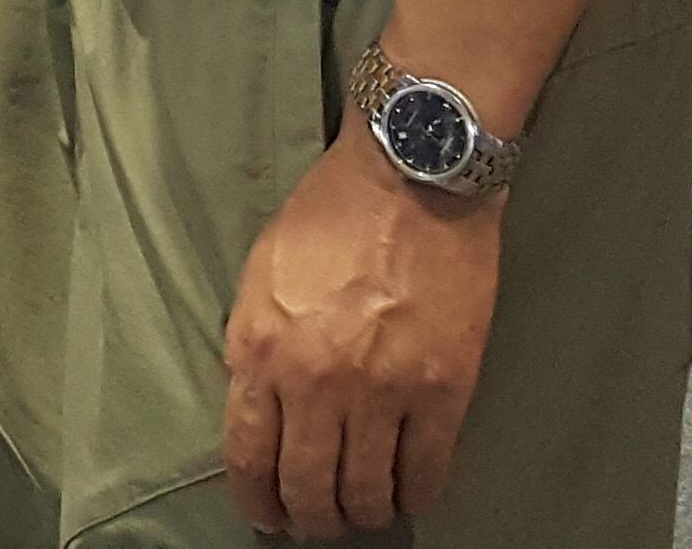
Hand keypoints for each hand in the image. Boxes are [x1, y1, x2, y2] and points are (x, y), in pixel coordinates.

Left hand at [220, 127, 500, 538]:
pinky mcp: (442, 389)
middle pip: (307, 487)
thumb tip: (255, 405)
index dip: (257, 501)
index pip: (248, 456)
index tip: (267, 516)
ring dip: (362, 513)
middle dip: (310, 519)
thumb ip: (252, 344)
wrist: (411, 178)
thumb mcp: (261, 275)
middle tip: (318, 522)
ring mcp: (383, 389)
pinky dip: (416, 494)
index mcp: (262, 348)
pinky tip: (409, 494)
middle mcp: (316, 380)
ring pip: (365, 491)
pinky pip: (427, 470)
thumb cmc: (332, 214)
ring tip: (363, 512)